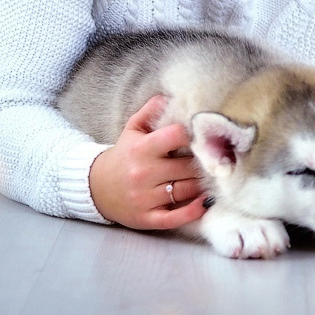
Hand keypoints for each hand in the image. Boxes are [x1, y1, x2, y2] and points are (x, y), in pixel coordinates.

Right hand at [88, 95, 207, 229]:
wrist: (95, 189)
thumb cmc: (123, 156)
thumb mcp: (132, 130)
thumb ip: (150, 112)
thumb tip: (170, 96)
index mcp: (141, 149)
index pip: (177, 136)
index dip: (195, 133)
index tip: (205, 133)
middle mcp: (143, 174)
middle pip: (188, 166)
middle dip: (205, 161)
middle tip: (219, 157)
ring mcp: (145, 198)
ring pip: (187, 189)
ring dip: (203, 183)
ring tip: (214, 176)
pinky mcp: (147, 218)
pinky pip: (175, 217)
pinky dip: (193, 211)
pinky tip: (206, 203)